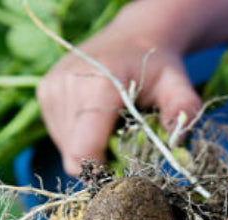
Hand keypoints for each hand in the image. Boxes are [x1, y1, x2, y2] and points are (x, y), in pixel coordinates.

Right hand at [37, 6, 201, 175]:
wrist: (132, 38)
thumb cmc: (157, 66)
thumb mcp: (178, 86)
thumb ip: (184, 112)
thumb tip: (180, 142)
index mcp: (98, 85)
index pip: (83, 152)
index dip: (102, 174)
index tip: (124, 171)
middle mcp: (67, 86)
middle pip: (75, 156)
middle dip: (101, 162)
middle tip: (124, 145)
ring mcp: (51, 90)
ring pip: (67, 150)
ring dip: (91, 151)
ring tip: (112, 128)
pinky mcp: (44, 94)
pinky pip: (60, 138)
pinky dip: (80, 139)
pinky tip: (98, 122)